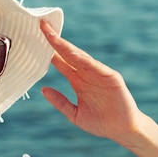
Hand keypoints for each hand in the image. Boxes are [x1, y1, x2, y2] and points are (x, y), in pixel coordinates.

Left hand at [39, 21, 143, 143]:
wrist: (122, 130)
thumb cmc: (100, 122)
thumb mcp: (74, 114)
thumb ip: (60, 102)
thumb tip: (43, 89)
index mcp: (77, 80)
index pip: (60, 61)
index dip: (49, 50)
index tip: (35, 38)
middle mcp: (87, 74)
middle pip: (68, 53)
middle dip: (55, 40)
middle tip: (42, 26)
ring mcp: (99, 74)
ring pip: (80, 56)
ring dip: (66, 46)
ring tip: (52, 36)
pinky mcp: (111, 78)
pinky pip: (96, 67)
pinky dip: (85, 60)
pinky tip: (73, 54)